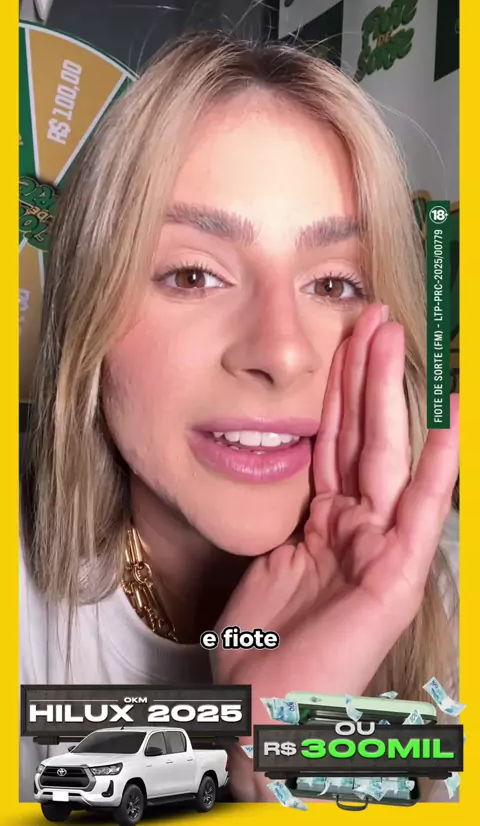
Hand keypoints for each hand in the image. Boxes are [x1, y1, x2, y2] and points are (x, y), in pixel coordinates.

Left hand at [211, 303, 458, 797]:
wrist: (258, 711)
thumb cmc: (258, 647)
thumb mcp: (269, 560)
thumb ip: (287, 513)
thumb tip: (279, 462)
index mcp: (324, 522)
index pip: (333, 439)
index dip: (338, 388)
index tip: (341, 338)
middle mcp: (355, 528)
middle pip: (362, 436)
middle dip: (365, 374)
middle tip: (372, 316)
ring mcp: (377, 551)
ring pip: (385, 458)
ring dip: (391, 396)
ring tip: (396, 339)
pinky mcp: (392, 581)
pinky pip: (415, 514)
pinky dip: (436, 469)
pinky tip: (448, 422)